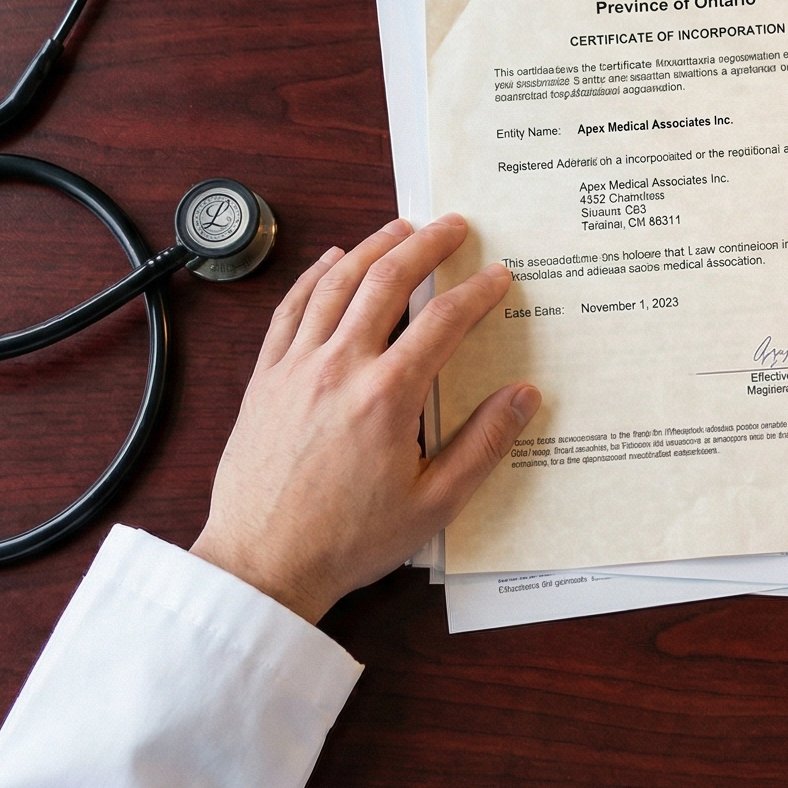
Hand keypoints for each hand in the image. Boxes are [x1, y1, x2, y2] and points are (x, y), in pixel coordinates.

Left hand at [190, 215, 535, 622]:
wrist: (264, 562)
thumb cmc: (347, 541)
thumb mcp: (434, 504)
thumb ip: (482, 445)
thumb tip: (523, 397)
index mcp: (386, 397)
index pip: (442, 322)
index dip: (476, 292)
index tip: (498, 276)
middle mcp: (339, 368)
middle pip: (386, 282)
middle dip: (425, 245)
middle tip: (452, 224)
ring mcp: (295, 368)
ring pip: (335, 285)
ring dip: (372, 247)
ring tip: (400, 228)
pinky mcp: (265, 379)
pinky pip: (290, 310)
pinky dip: (313, 277)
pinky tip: (331, 261)